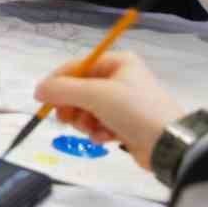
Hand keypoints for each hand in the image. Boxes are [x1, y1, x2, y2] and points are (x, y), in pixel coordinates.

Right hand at [34, 51, 181, 168]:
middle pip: (80, 89)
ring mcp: (124, 101)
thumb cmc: (133, 110)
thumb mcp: (95, 95)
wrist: (170, 145)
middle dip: (73, 106)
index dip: (57, 82)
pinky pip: (100, 123)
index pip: (76, 67)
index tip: (43, 100)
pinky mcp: (127, 123)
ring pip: (87, 108)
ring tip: (92, 130)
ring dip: (84, 121)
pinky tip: (106, 139)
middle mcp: (120, 78)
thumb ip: (62, 90)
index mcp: (116, 62)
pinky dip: (98, 131)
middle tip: (66, 120)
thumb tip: (37, 90)